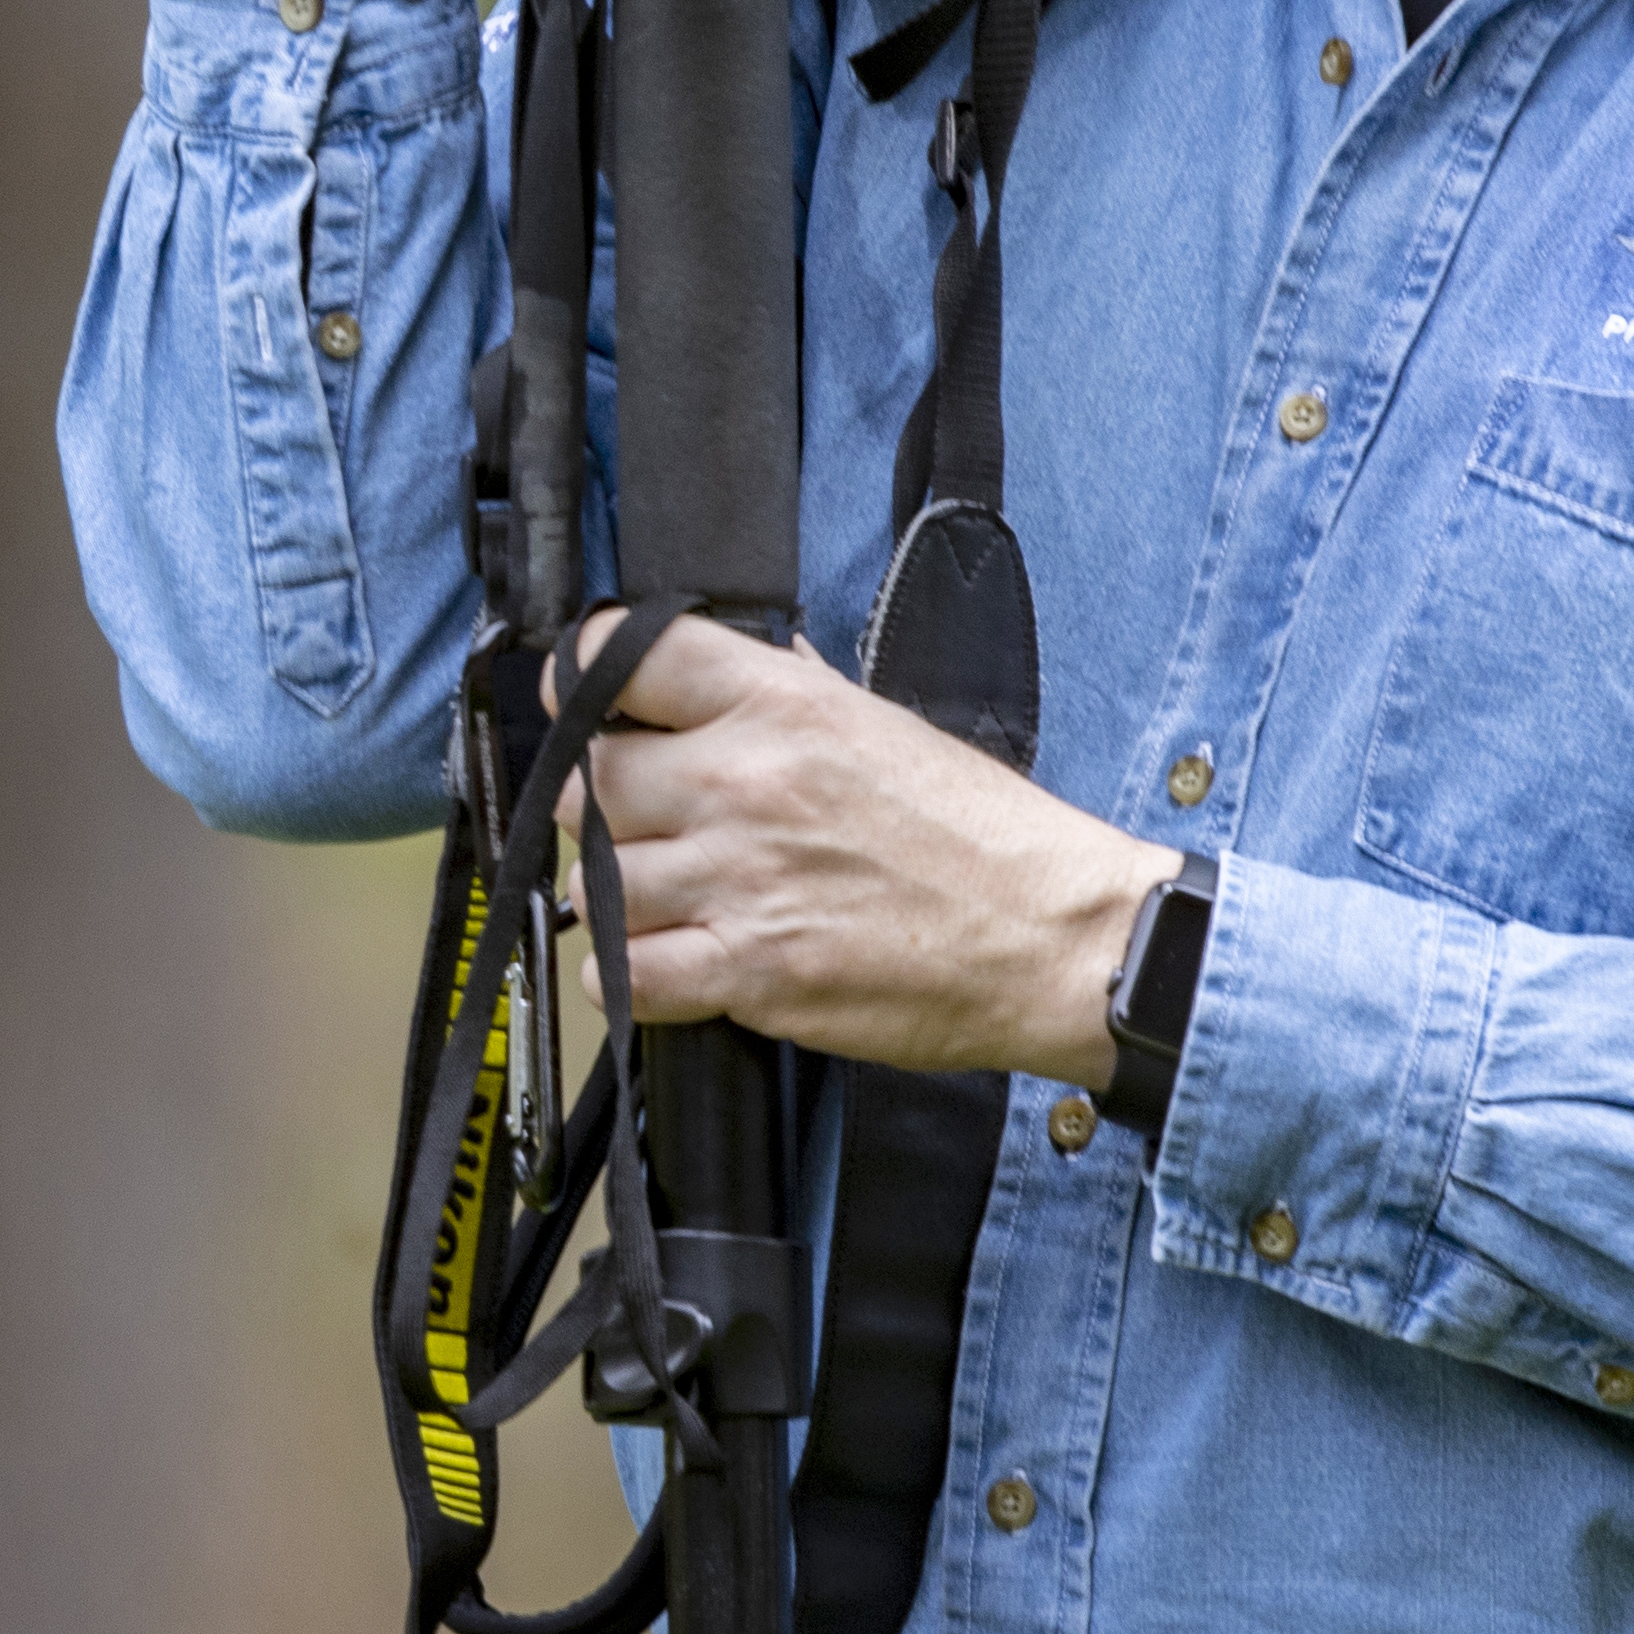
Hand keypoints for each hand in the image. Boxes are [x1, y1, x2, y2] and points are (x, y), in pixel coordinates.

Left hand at [567, 613, 1169, 1082]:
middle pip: (585, 781)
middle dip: (602, 808)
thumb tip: (730, 662)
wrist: (1052, 938)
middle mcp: (742, 780)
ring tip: (670, 902)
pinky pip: (622, 973)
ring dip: (618, 897)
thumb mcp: (881, 725)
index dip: (581, 681)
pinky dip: (628, 976)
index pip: (616, 657)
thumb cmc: (983, 837)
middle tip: (647, 827)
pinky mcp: (746, 970)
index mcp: (778, 703)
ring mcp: (737, 878)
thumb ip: (789, 694)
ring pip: (594, 879)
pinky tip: (665, 964)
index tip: (583, 705)